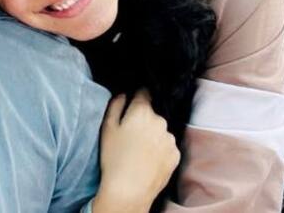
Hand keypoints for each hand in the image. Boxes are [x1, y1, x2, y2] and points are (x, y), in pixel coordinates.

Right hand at [92, 90, 179, 212]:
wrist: (129, 190)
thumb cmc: (114, 157)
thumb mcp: (107, 128)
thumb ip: (115, 105)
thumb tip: (123, 94)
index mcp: (142, 111)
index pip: (144, 93)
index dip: (137, 97)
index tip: (132, 105)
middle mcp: (160, 121)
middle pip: (152, 114)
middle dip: (144, 120)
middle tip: (131, 135)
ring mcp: (170, 139)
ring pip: (160, 130)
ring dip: (153, 135)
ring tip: (140, 150)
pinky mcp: (175, 154)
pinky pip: (167, 146)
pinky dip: (159, 149)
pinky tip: (148, 159)